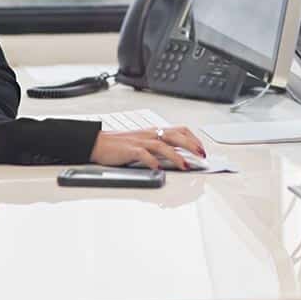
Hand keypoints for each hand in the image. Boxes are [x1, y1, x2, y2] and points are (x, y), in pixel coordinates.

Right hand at [89, 126, 206, 170]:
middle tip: (201, 155)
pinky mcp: (129, 150)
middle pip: (175, 135)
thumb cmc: (120, 145)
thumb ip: (159, 148)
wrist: (98, 144)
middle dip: (191, 145)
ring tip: (185, 166)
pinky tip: (158, 169)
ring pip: (162, 145)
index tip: (202, 149)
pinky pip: (143, 154)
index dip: (193, 138)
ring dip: (176, 156)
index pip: (179, 130)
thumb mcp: (143, 143)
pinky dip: (152, 161)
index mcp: (154, 132)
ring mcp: (140, 141)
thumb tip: (177, 157)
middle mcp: (149, 134)